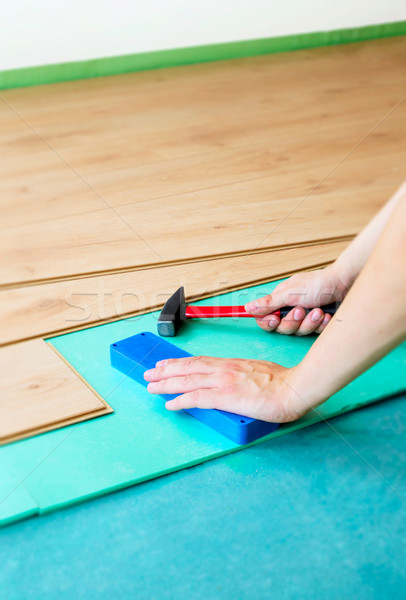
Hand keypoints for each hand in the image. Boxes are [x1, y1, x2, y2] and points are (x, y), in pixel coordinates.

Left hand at [144, 356, 309, 422]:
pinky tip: (170, 404)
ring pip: (188, 380)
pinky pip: (197, 398)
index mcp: (231, 364)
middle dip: (165, 371)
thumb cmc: (283, 383)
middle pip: (188, 367)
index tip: (166, 364)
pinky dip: (181, 400)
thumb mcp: (258, 372)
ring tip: (151, 386)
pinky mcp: (227, 396)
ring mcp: (224, 382)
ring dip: (166, 384)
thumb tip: (234, 385)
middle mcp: (224, 369)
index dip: (179, 363)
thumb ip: (242, 377)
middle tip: (149, 373)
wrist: (295, 387)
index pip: (199, 361)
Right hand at [244, 265, 349, 334]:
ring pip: (299, 332)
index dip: (268, 322)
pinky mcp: (318, 324)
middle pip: (282, 328)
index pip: (265, 318)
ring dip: (309, 322)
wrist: (346, 284)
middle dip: (293, 321)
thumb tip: (248, 308)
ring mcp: (305, 318)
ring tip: (319, 311)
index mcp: (281, 301)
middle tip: (301, 310)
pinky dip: (322, 324)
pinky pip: (315, 333)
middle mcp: (291, 310)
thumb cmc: (318, 284)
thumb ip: (268, 303)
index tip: (275, 319)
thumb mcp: (289, 293)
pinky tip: (327, 316)